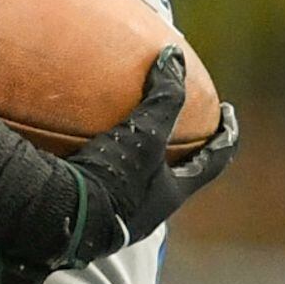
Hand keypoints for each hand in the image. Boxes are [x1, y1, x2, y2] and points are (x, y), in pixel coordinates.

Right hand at [0, 47, 240, 283]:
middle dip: (179, 158)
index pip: (213, 162)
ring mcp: (115, 225)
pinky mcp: (82, 227)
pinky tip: (78, 160)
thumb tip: (174, 56)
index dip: (225, 136)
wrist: (55, 222)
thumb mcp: (142, 135)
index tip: (229, 114)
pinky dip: (99, 176)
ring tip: (128, 146)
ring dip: (138, 171)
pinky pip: (97, 196)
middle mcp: (148, 215)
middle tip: (179, 134)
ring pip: (136, 194)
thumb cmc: (109, 179)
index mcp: (171, 194)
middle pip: (175, 181)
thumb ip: (162, 97)